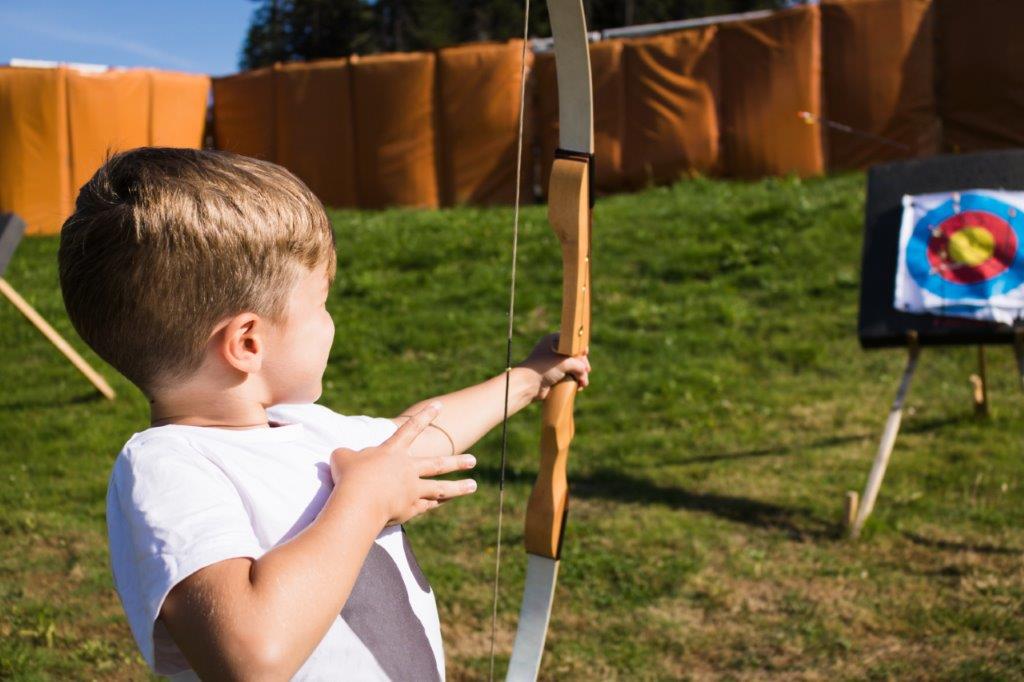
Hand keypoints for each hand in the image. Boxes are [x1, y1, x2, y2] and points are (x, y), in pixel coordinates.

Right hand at [329, 403, 476, 526]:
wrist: (359, 502)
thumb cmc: (349, 477)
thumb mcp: (342, 458)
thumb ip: (348, 455)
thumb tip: (346, 458)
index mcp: (393, 451)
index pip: (410, 428)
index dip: (425, 416)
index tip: (439, 406)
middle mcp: (408, 469)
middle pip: (437, 464)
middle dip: (457, 461)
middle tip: (473, 460)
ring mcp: (412, 489)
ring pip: (441, 488)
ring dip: (458, 487)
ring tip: (473, 486)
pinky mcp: (410, 508)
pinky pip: (427, 506)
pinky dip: (435, 504)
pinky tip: (443, 503)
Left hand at [517, 333, 591, 400]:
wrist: (529, 384)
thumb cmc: (544, 368)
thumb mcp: (565, 363)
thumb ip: (579, 365)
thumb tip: (584, 373)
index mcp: (553, 341)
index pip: (571, 341)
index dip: (580, 348)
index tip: (586, 353)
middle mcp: (553, 350)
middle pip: (574, 356)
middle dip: (582, 365)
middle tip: (586, 372)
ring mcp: (553, 364)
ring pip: (572, 367)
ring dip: (580, 375)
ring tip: (583, 384)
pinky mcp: (553, 375)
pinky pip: (568, 376)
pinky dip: (574, 381)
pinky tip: (578, 387)